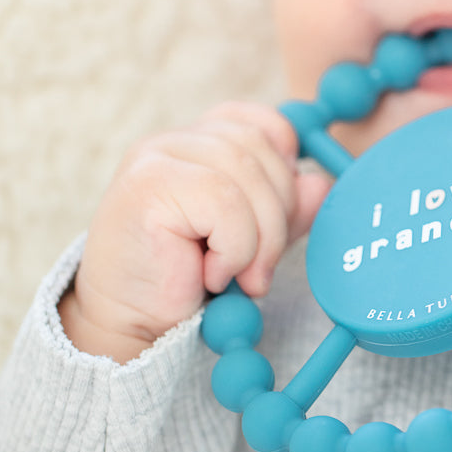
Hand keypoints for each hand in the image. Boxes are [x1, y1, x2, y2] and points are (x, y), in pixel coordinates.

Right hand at [59, 102, 331, 362]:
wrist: (131, 328)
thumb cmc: (186, 283)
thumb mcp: (252, 239)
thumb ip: (285, 209)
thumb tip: (321, 184)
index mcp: (196, 142)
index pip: (262, 123)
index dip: (285, 165)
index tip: (280, 213)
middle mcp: (172, 141)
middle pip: (261, 148)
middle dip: (279, 214)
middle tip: (261, 267)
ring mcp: (156, 157)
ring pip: (247, 177)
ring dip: (259, 239)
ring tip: (238, 275)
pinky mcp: (148, 186)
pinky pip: (226, 205)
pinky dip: (235, 249)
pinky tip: (210, 274)